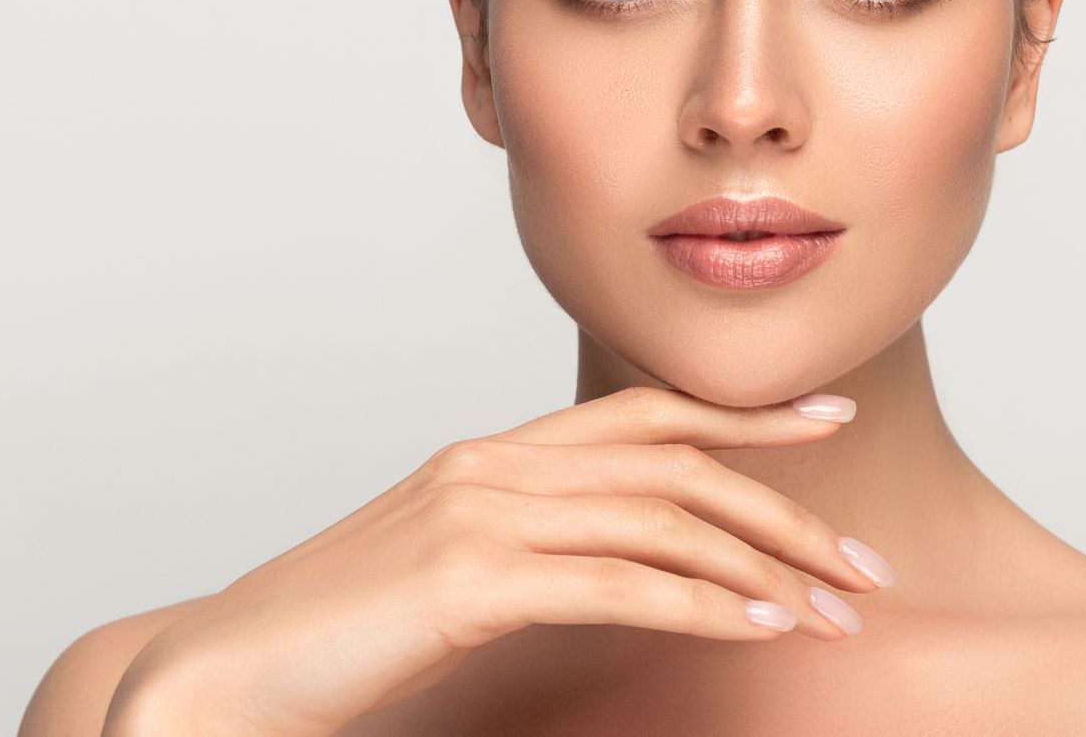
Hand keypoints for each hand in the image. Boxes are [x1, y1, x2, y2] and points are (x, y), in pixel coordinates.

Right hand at [104, 385, 892, 735]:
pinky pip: (618, 580)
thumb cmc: (335, 638)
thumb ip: (532, 549)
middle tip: (863, 558)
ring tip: (833, 606)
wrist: (221, 673)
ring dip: (764, 561)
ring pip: (661, 515)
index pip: (644, 414)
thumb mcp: (447, 574)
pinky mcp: (468, 575)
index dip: (744, 416)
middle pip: (674, 461)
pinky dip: (702, 601)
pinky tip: (759, 625)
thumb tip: (626, 567)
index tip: (828, 422)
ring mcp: (479, 512)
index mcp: (491, 455)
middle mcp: (493, 465)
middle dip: (784, 502)